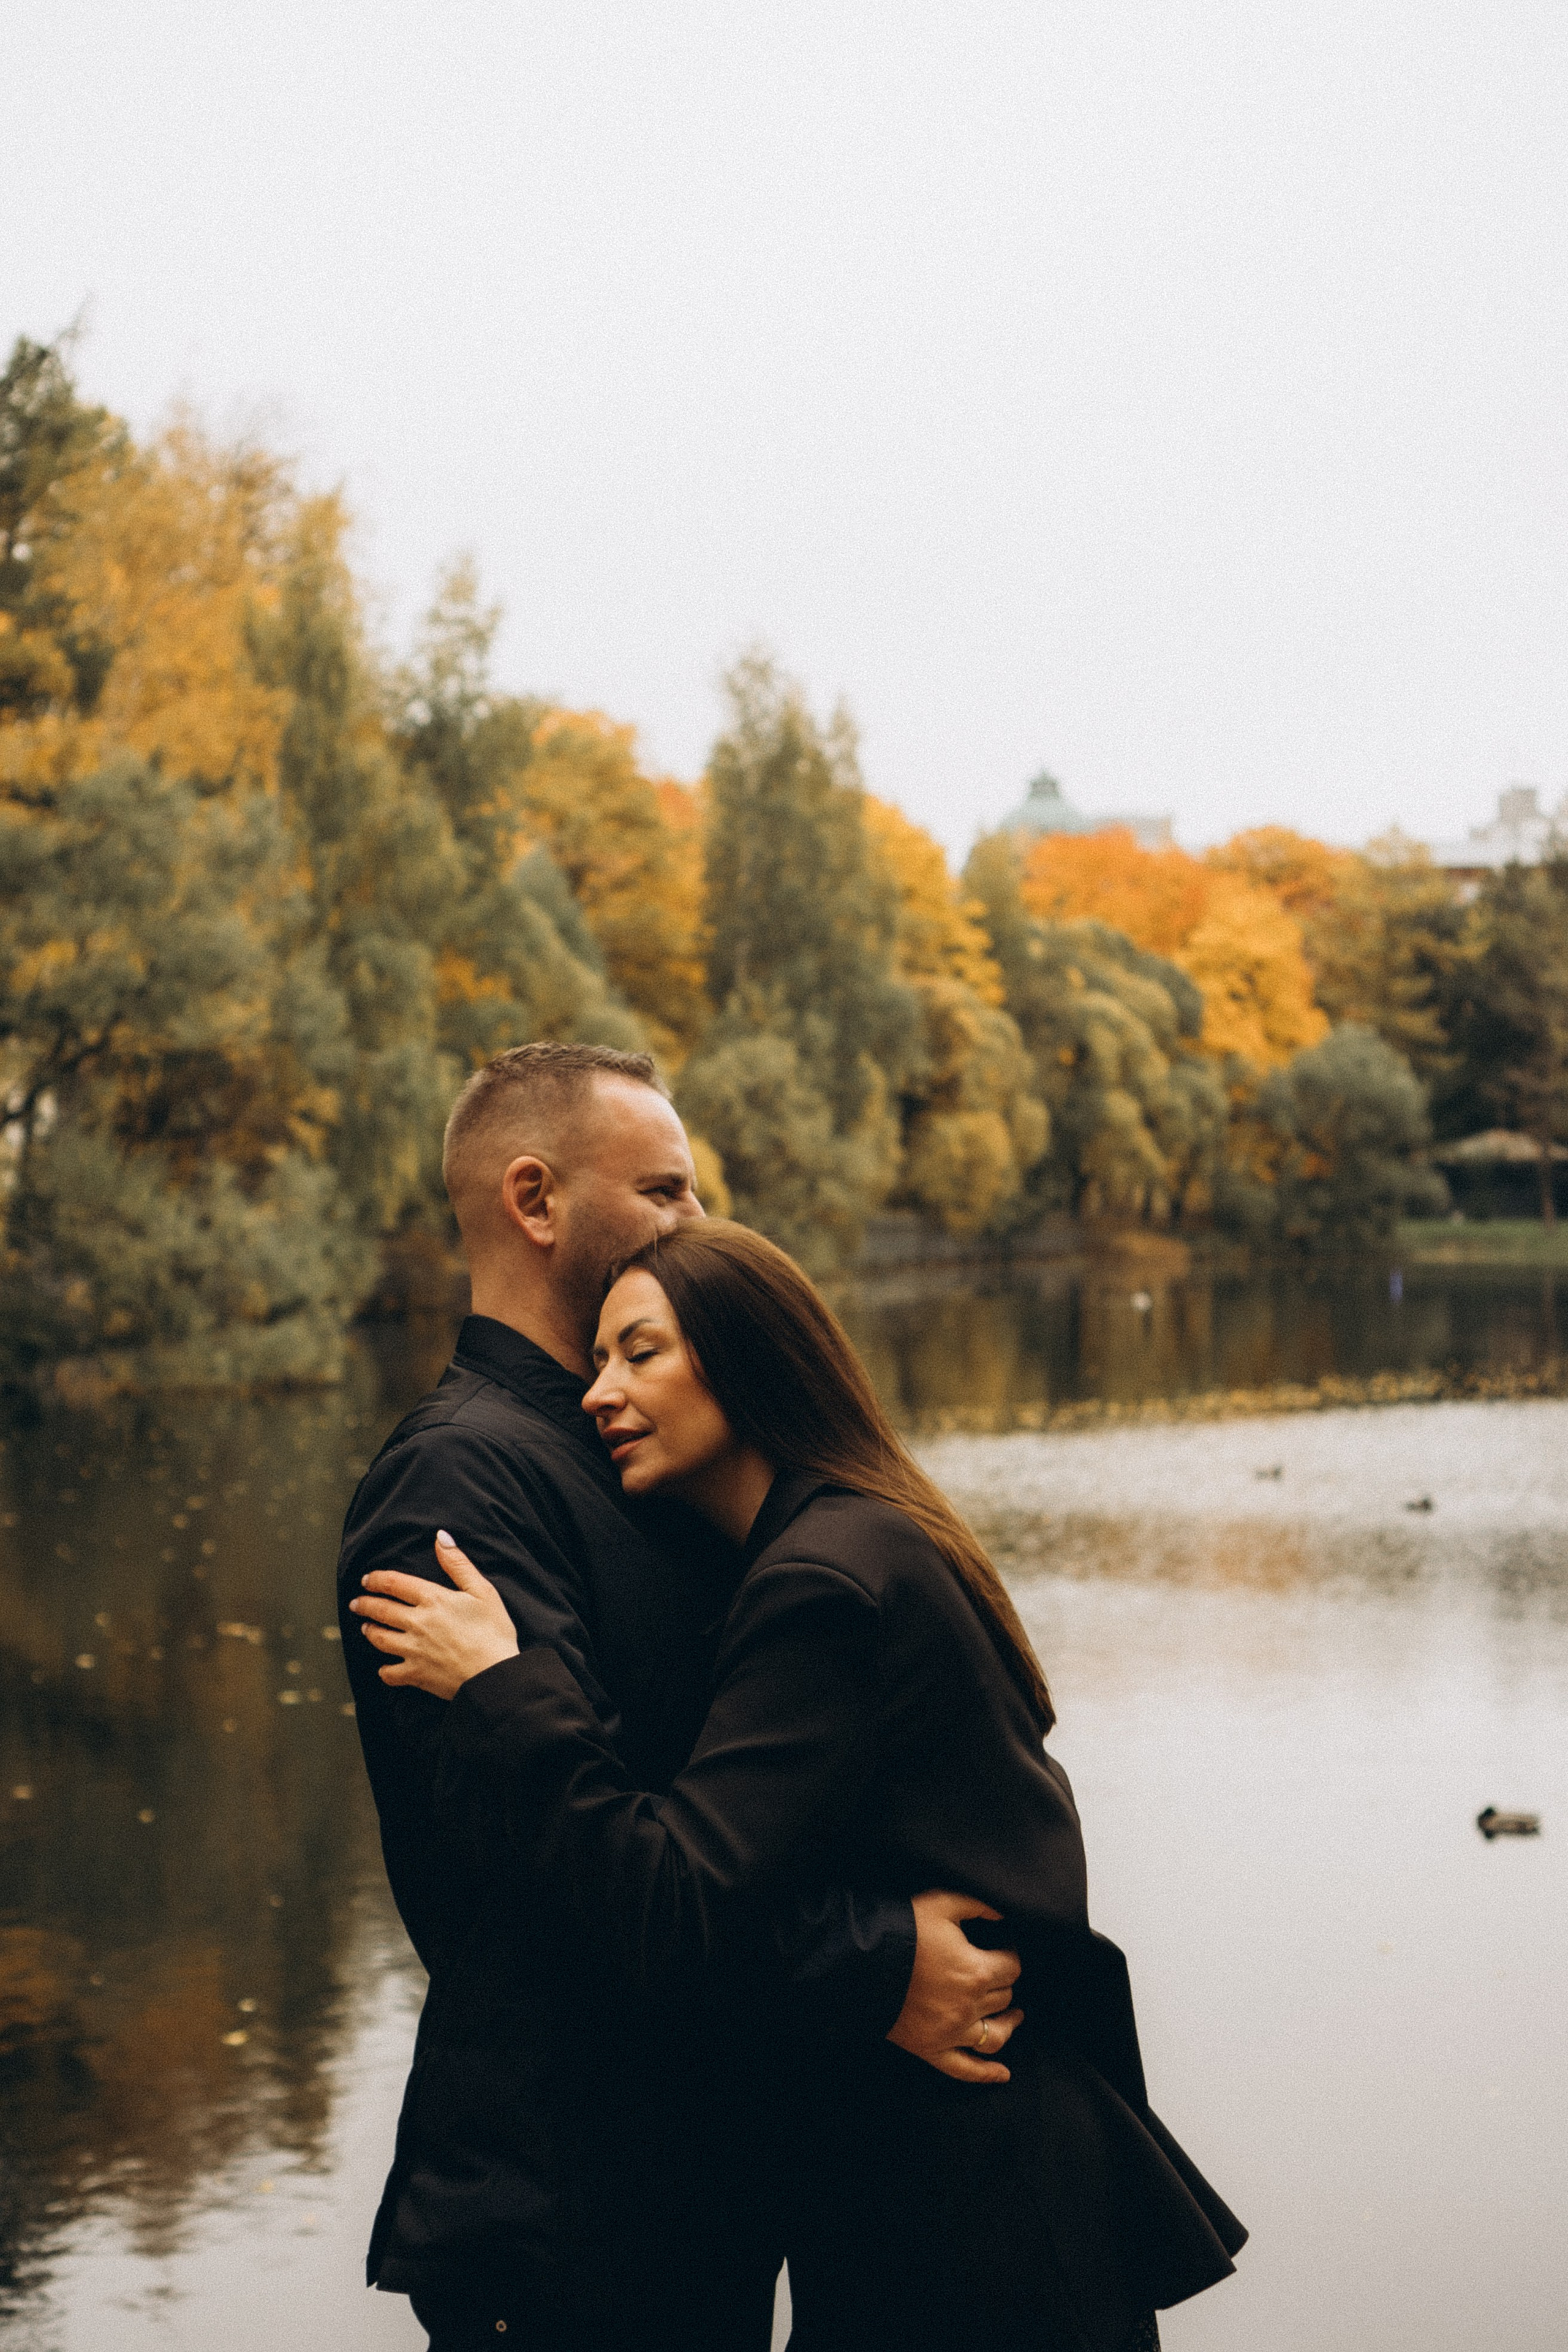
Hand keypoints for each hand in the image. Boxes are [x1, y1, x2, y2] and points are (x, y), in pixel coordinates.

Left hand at [350, 1531, 519, 1699]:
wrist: (494, 1674)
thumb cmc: (494, 1632)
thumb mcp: (482, 1591)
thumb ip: (458, 1564)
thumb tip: (440, 1537)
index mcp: (432, 1599)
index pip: (394, 1583)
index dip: (376, 1579)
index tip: (367, 1579)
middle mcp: (417, 1622)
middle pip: (381, 1610)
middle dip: (365, 1604)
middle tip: (357, 1603)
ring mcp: (413, 1649)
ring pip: (380, 1638)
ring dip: (370, 1631)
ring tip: (365, 1628)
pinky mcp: (416, 1674)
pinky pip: (390, 1673)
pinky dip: (384, 1670)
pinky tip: (384, 1668)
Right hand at [886, 1890, 1022, 2085]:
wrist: (863, 1961)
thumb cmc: (904, 1929)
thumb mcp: (942, 1903)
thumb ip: (977, 1905)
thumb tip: (1001, 1914)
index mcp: (976, 1972)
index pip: (1011, 1968)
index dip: (1010, 1955)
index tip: (1004, 1948)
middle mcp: (969, 2006)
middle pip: (1003, 1997)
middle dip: (1004, 1982)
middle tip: (999, 1973)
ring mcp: (952, 2032)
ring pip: (995, 2035)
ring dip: (1008, 2024)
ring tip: (1015, 2016)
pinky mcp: (932, 2049)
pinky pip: (965, 2069)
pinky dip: (986, 2074)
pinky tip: (1002, 2074)